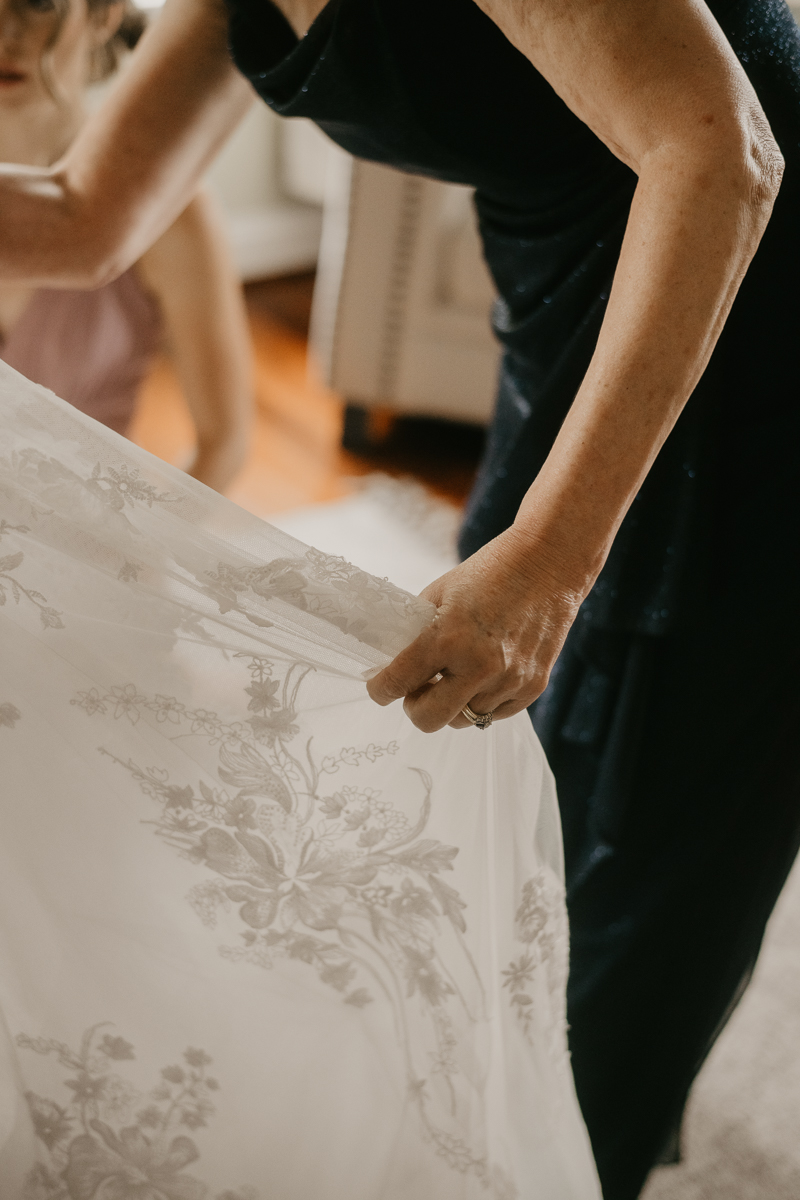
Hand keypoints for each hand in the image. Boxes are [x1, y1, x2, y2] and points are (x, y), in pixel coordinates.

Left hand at [367, 525, 585, 731]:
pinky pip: (495, 714)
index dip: (380, 690)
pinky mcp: (533, 687)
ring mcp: (509, 680)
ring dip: (453, 703)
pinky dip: (483, 701)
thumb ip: (416, 634)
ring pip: (464, 720)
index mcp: (447, 637)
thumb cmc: (489, 574)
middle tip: (418, 689)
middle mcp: (478, 665)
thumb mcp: (439, 594)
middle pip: (429, 720)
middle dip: (415, 707)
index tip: (378, 689)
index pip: (398, 682)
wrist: (547, 564)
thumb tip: (393, 665)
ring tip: (458, 674)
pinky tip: (484, 676)